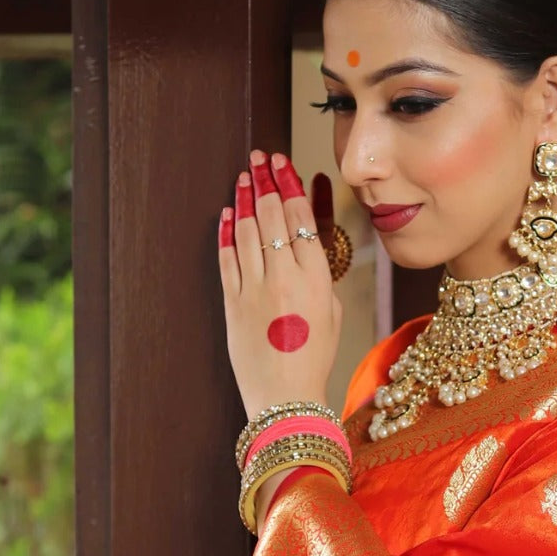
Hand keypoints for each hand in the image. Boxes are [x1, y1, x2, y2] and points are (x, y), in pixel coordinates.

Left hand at [218, 149, 342, 420]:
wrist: (285, 397)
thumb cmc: (314, 359)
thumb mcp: (332, 313)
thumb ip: (320, 275)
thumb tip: (307, 245)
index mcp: (315, 278)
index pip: (300, 217)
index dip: (288, 184)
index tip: (282, 163)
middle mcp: (284, 277)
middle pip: (271, 215)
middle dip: (264, 180)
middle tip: (259, 158)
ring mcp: (254, 288)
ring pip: (246, 230)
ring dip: (243, 198)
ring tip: (242, 176)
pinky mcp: (232, 303)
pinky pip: (226, 258)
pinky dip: (224, 232)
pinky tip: (225, 214)